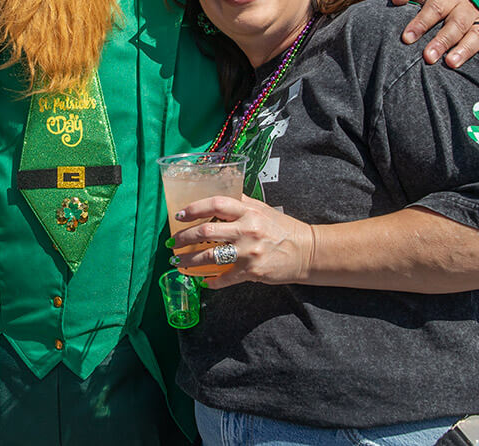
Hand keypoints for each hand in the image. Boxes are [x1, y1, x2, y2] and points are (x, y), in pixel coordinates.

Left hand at [170, 195, 315, 289]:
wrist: (307, 251)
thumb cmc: (282, 228)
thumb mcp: (262, 209)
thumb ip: (240, 203)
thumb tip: (215, 197)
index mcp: (248, 211)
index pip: (216, 204)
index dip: (194, 208)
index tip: (179, 215)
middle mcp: (247, 230)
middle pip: (207, 231)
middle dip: (184, 238)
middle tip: (172, 243)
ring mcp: (249, 252)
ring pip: (211, 256)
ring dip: (190, 260)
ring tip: (178, 262)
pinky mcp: (253, 271)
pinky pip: (226, 278)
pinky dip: (212, 281)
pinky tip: (203, 281)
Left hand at [389, 0, 478, 68]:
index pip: (435, 8)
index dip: (422, 22)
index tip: (407, 38)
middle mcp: (465, 7)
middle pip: (456, 24)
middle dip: (442, 41)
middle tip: (428, 57)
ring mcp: (478, 20)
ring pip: (476, 34)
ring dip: (465, 50)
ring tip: (451, 64)